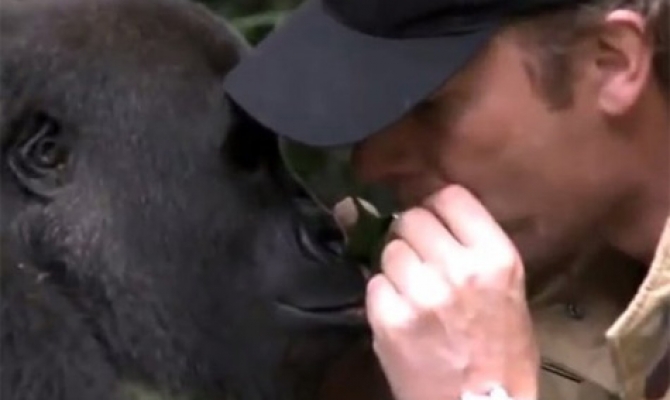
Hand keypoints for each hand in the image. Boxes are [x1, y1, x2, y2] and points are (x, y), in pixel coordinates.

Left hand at [365, 185, 538, 399]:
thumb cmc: (501, 352)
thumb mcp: (507, 290)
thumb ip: (472, 247)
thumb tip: (429, 210)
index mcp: (495, 257)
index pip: (450, 196)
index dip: (435, 204)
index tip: (432, 218)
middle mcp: (457, 269)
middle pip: (412, 219)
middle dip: (410, 234)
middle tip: (419, 258)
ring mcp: (421, 294)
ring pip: (389, 250)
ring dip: (396, 266)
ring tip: (412, 291)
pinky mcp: (390, 319)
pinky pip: (374, 285)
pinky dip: (383, 296)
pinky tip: (400, 314)